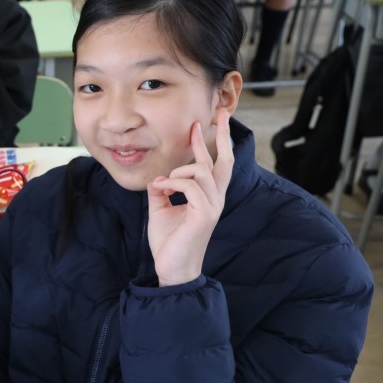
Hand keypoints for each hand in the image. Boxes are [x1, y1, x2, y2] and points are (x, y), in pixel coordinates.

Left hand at [147, 110, 233, 286]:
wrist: (172, 268)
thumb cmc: (169, 242)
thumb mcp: (160, 209)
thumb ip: (163, 191)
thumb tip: (158, 177)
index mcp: (207, 197)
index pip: (215, 165)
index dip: (211, 143)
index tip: (202, 124)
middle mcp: (215, 199)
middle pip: (224, 161)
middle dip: (221, 136)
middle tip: (218, 115)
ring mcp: (212, 206)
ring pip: (201, 171)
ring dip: (177, 172)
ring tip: (162, 184)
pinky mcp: (205, 214)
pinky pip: (190, 185)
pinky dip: (172, 183)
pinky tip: (160, 190)